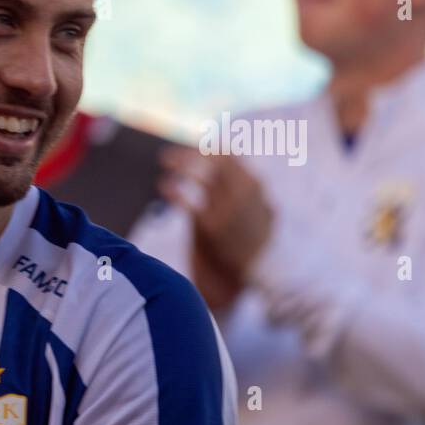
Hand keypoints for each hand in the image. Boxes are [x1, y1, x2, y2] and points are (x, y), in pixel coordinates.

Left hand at [160, 147, 272, 275]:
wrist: (253, 274)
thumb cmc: (251, 244)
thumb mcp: (261, 214)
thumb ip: (252, 195)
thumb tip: (252, 183)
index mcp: (254, 185)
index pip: (228, 155)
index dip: (204, 149)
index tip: (186, 149)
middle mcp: (244, 192)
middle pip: (213, 160)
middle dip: (187, 154)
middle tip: (166, 156)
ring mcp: (229, 209)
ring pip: (201, 176)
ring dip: (180, 165)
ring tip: (163, 163)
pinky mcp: (213, 228)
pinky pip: (189, 201)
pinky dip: (175, 191)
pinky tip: (163, 186)